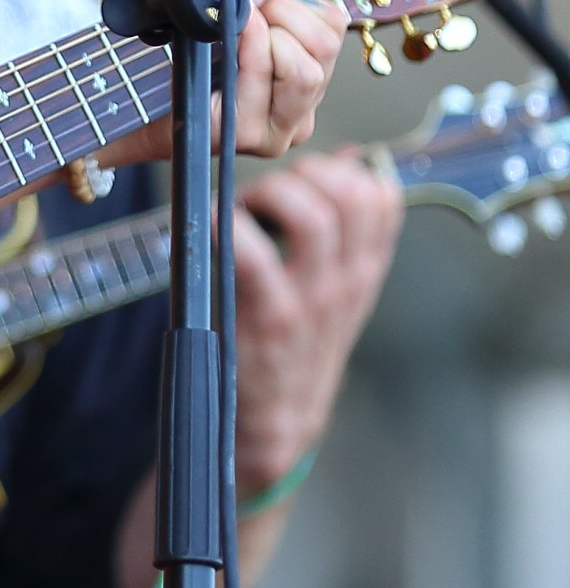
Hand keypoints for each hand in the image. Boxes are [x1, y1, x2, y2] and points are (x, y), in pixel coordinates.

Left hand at [102, 0, 346, 167]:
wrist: (129, 102)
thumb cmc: (181, 48)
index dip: (296, 0)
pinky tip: (224, 48)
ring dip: (264, 38)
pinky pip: (263, 87)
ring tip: (232, 32)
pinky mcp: (247, 139)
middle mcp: (299, 106)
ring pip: (303, 72)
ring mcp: (278, 130)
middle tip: (245, 12)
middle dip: (282, 15)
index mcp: (304, 71)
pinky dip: (247, 55)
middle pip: (325, 47)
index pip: (334, 25)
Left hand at [232, 147, 401, 488]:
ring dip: (268, 193)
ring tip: (240, 208)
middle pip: (350, 197)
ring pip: (313, 218)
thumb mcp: (332, 290)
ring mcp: (310, 302)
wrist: (274, 426)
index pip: (380, 197)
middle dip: (301, 172)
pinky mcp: (268, 320)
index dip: (339, 168)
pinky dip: (226, 228)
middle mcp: (346, 283)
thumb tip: (350, 160)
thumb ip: (338, 232)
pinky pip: (253, 257)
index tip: (299, 176)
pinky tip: (206, 224)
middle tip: (264, 190)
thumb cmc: (292, 343)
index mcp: (362, 271)